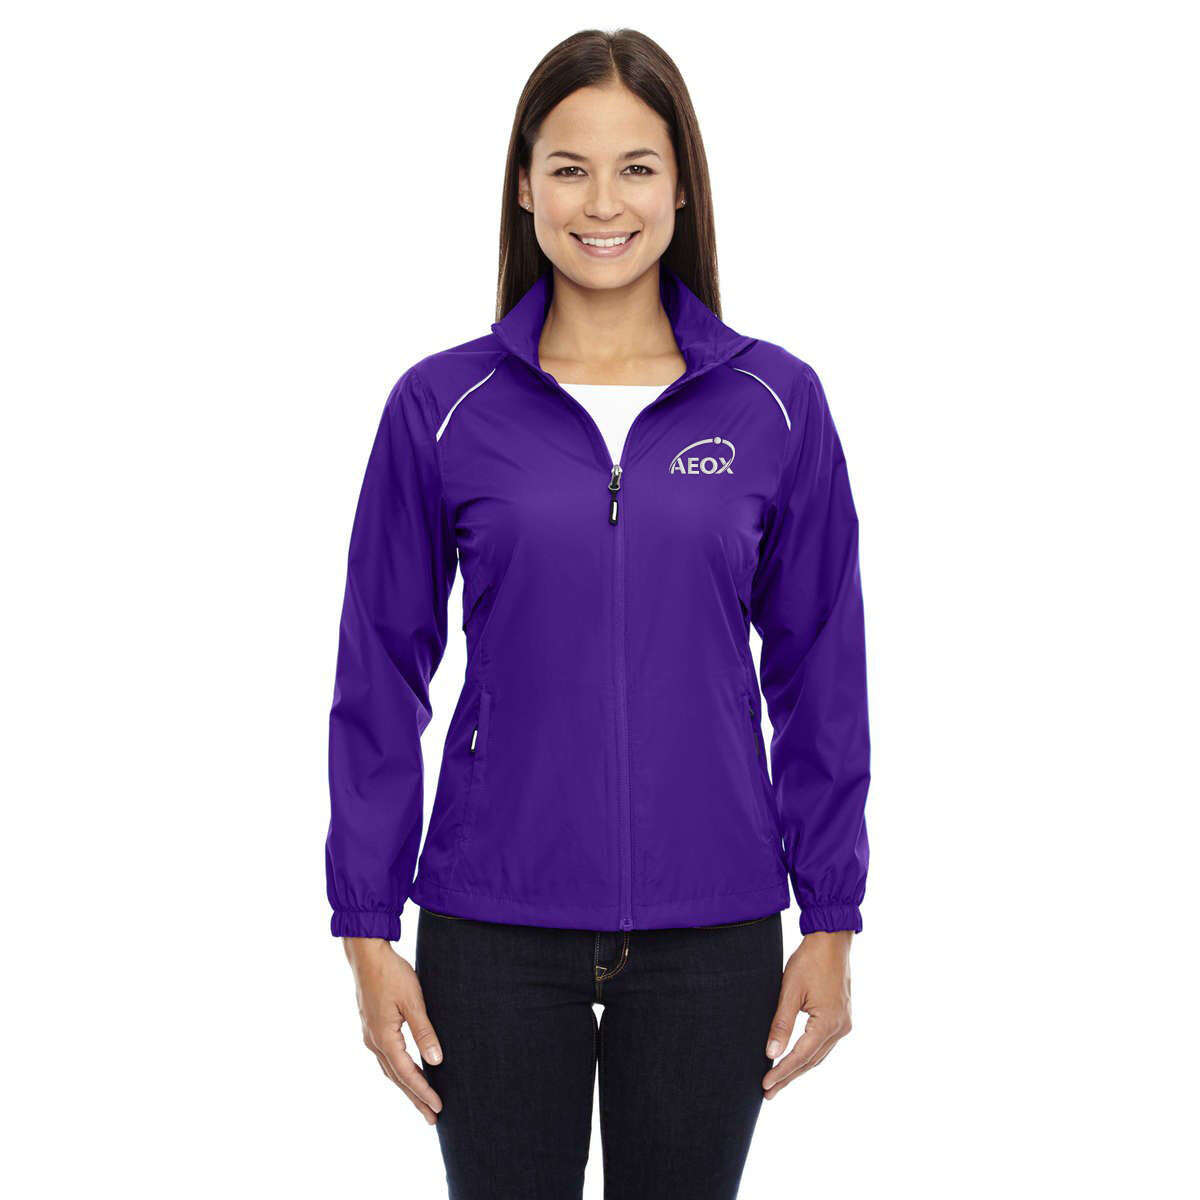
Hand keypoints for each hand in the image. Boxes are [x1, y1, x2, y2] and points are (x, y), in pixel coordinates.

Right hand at [343, 937, 444, 1123]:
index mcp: (384, 1038)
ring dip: (407, 1086)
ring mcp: (370, 1035)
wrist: (367, 954)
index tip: (439, 1107)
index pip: (407, 1073)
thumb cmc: (391, 974)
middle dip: (415, 1097)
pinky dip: (399, 1071)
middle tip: (432, 1117)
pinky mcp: (372, 1027)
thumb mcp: (413, 1001)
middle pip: (397, 1078)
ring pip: (390, 1069)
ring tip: (422, 1102)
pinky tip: (406, 1073)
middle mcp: (374, 1041)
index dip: (424, 1091)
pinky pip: (386, 1057)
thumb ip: (424, 1032)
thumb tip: (436, 1061)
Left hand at [762, 930, 852, 1097]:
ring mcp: (844, 1024)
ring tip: (778, 1082)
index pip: (801, 1056)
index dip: (782, 1072)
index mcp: (828, 1023)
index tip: (765, 1085)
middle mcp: (840, 1028)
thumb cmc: (809, 961)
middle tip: (768, 1092)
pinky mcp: (842, 1017)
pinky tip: (796, 1060)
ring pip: (818, 1054)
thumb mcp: (790, 991)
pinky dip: (809, 1054)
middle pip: (811, 1060)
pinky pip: (824, 1044)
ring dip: (799, 1068)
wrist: (832, 940)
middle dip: (789, 1076)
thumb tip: (771, 1054)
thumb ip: (781, 1024)